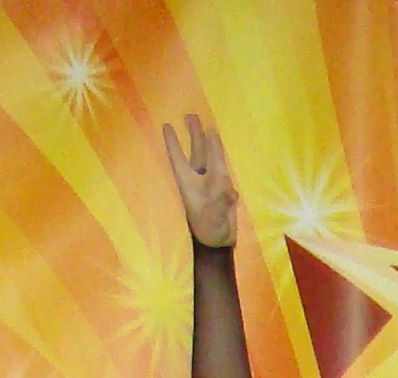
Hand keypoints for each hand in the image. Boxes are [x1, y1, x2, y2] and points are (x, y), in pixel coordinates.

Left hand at [164, 114, 238, 247]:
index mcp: (189, 183)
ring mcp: (211, 183)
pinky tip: (219, 147)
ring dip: (208, 142)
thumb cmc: (209, 228)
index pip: (179, 158)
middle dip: (193, 134)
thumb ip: (221, 202)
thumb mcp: (213, 216)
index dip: (172, 143)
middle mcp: (199, 179)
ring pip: (209, 157)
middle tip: (190, 115)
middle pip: (196, 152)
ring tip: (207, 125)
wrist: (218, 242)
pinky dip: (220, 156)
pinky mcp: (222, 189)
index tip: (167, 126)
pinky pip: (221, 169)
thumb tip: (231, 191)